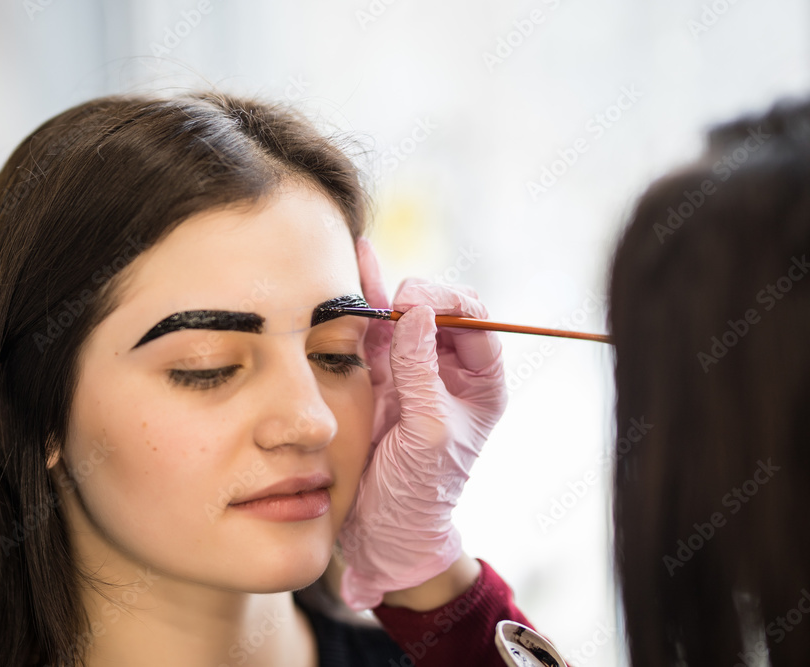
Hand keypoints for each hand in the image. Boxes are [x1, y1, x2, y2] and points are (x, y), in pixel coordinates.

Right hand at [336, 238, 507, 610]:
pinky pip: (372, 332)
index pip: (475, 322)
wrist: (386, 530)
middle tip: (396, 302)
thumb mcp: (428, 432)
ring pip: (402, 315)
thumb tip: (416, 312)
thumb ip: (420, 372)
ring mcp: (411, 371)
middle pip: (439, 309)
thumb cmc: (421, 491)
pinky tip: (357, 262)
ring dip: (385, 293)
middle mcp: (448, 370)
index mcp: (480, 382)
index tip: (419, 307)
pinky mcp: (376, 377)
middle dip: (419, 296)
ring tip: (361, 260)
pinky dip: (365, 301)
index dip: (450, 304)